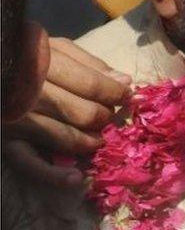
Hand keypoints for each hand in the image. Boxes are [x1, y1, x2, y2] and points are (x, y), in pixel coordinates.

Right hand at [2, 38, 130, 187]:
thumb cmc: (25, 61)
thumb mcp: (56, 50)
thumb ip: (90, 64)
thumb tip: (125, 82)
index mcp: (41, 63)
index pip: (92, 84)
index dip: (116, 92)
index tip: (128, 96)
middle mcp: (27, 93)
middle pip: (84, 112)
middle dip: (105, 116)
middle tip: (108, 115)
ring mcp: (16, 120)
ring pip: (68, 137)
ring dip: (91, 140)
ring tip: (98, 137)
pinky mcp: (6, 143)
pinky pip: (32, 164)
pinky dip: (55, 175)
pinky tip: (76, 178)